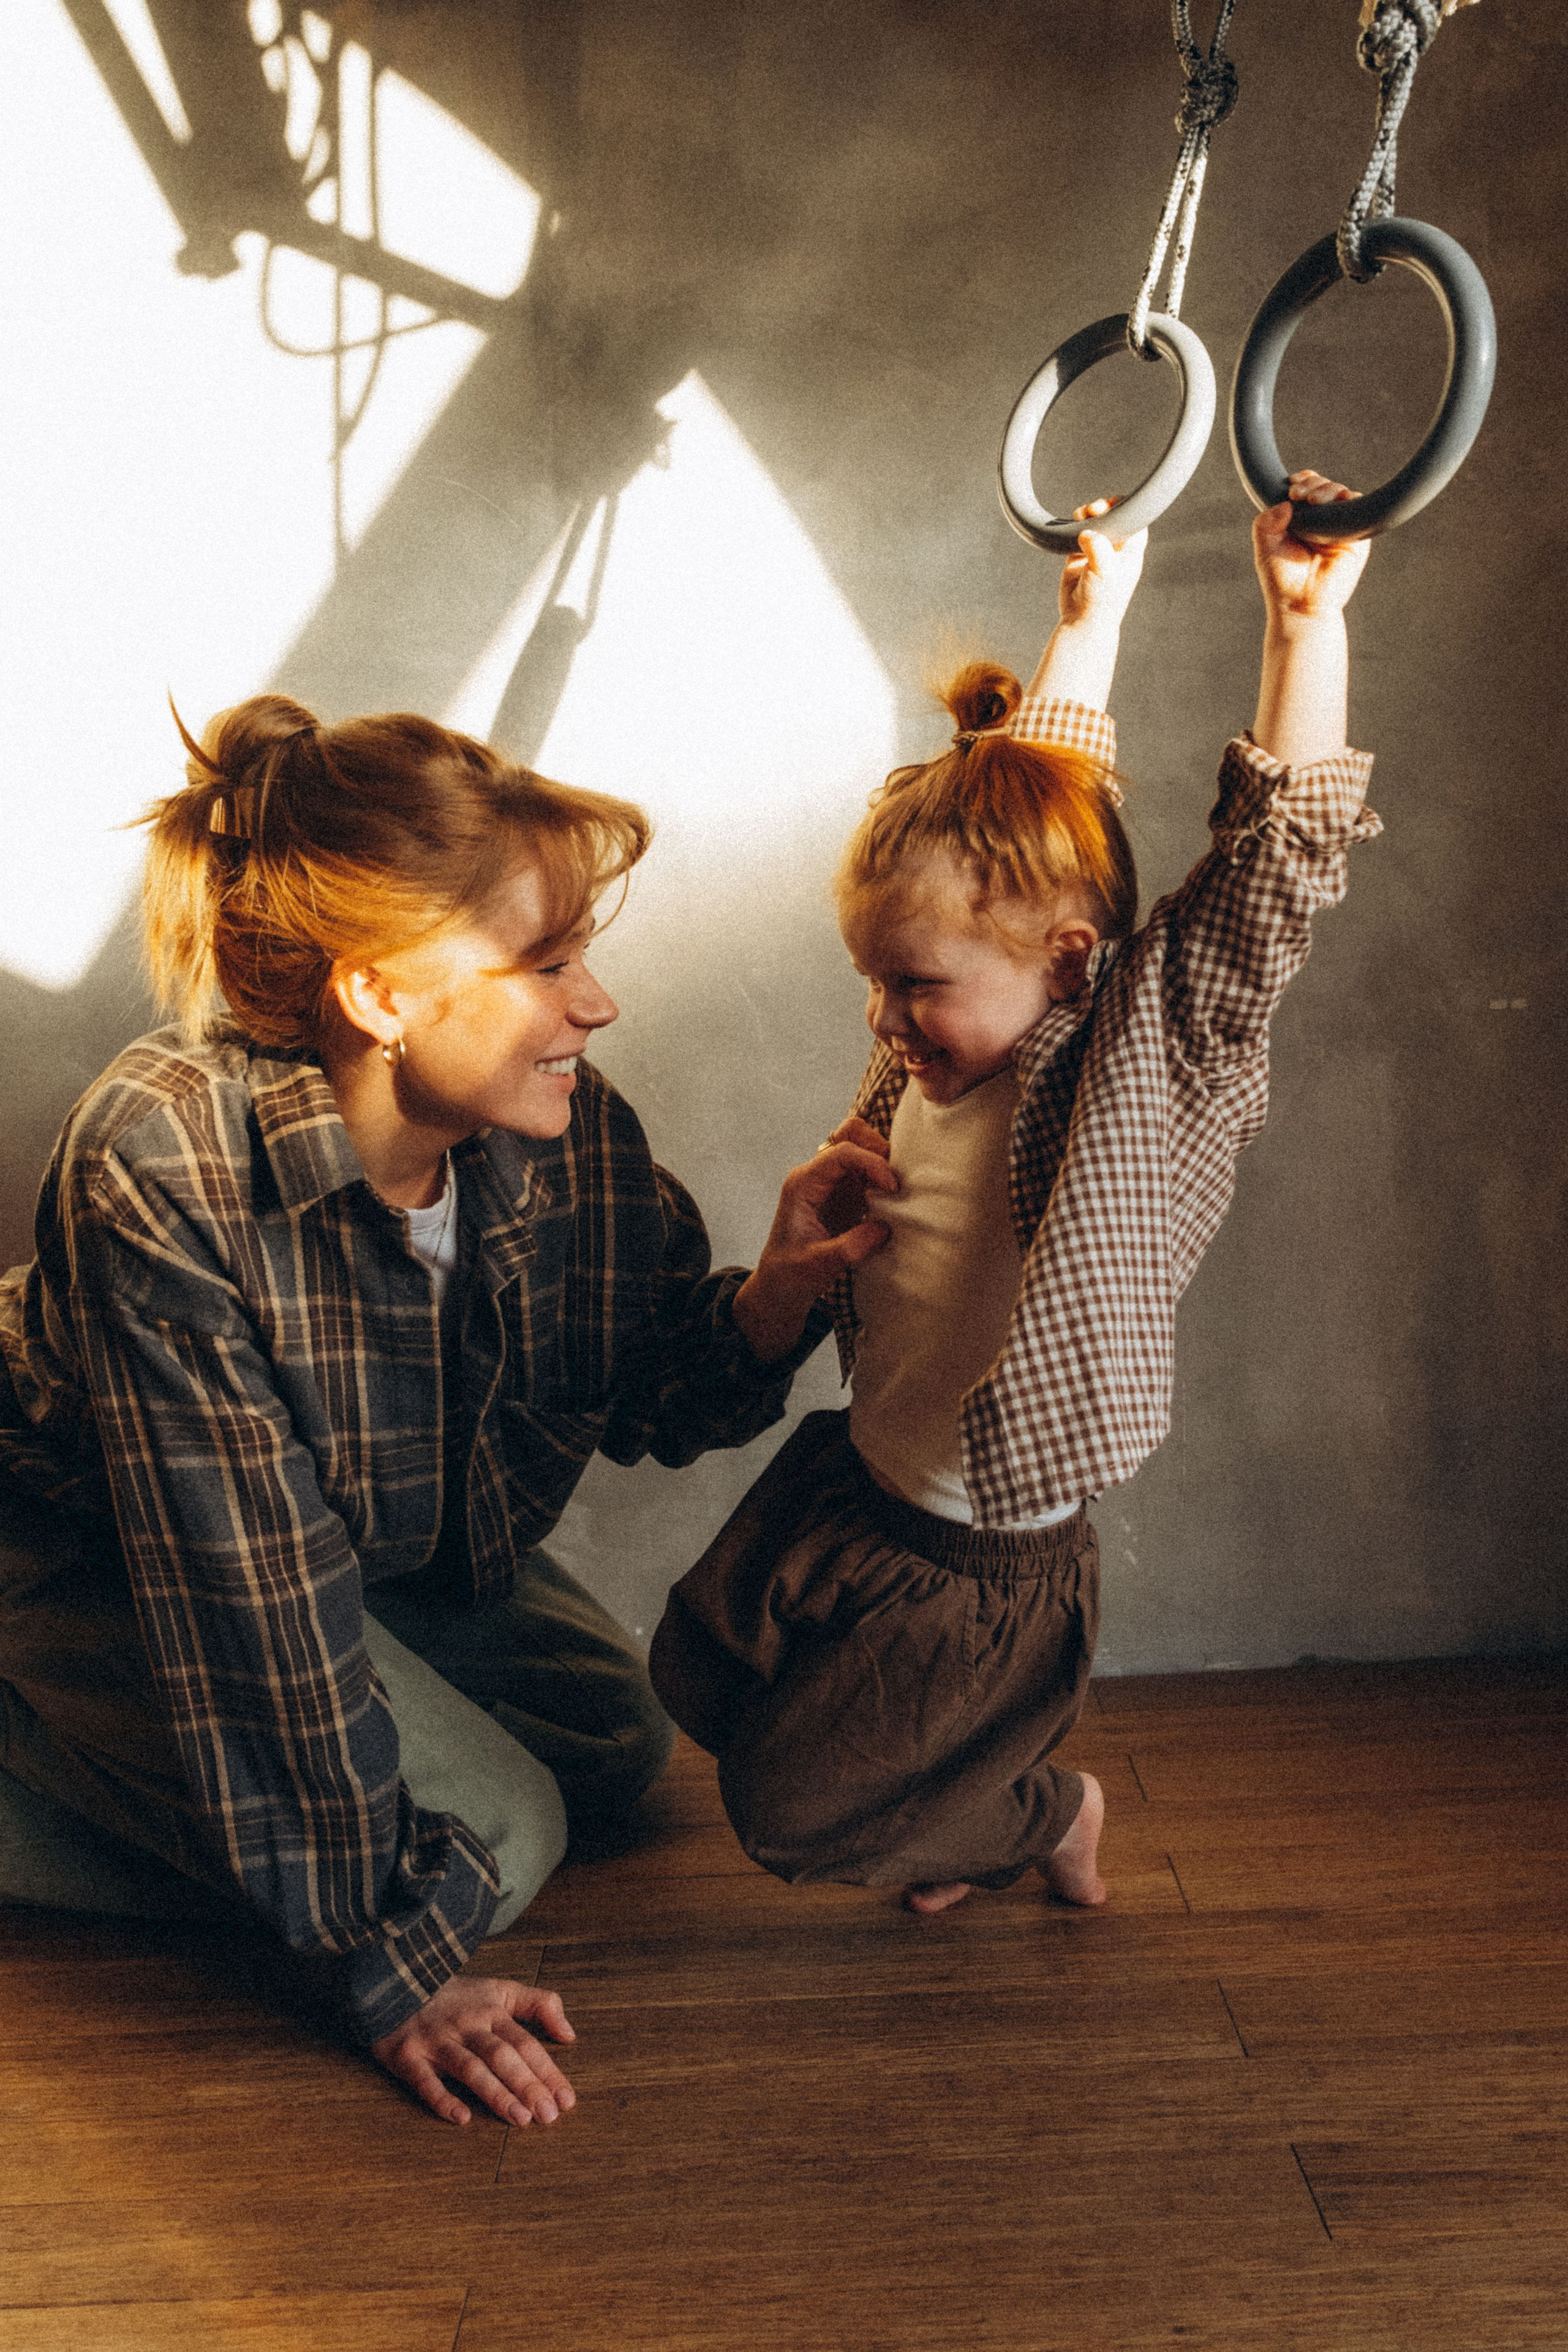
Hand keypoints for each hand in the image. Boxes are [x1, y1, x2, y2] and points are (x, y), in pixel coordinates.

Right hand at [371, 1974, 576, 2127]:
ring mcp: (436, 2040)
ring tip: (520, 2118)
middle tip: (549, 2116)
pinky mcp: (407, 2055)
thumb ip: (539, 2004)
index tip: (567, 2099)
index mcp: (491, 2010)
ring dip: (496, 2093)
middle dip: (527, 2085)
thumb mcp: (499, 1989)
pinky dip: (442, 2098)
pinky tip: (462, 2117)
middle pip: (502, 2056)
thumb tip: (570, 2035)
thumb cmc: (456, 1995)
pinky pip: (424, 2080)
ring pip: (470, 2068)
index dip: (547, 2070)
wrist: (396, 1981)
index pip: (525, 2043)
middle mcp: (467, 2025)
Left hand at [731, 1128, 897, 1362]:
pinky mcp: (845, 1194)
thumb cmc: (791, 1275)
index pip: (841, 1153)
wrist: (781, 1286)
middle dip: (878, 1150)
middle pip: (850, 1134)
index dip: (871, 1163)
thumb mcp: (818, 1266)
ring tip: (895, 1191)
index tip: (892, 1188)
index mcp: (803, 1184)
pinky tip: (891, 1200)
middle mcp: (816, 1175)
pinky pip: (867, 1169)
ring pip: (861, 1146)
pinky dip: (883, 1176)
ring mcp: (831, 1182)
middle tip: (895, 1183)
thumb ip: (849, 1247)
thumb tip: (883, 1228)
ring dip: (882, 1160)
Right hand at [1058, 497, 1147, 631]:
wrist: (1082, 622)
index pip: (1133, 522)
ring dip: (1086, 516)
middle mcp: (1115, 550)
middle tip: (1093, 510)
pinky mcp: (1078, 557)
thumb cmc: (1101, 601)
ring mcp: (1097, 553)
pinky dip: (1073, 528)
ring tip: (1079, 516)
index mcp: (1130, 553)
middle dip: (1102, 509)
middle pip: (1113, 519)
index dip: (1124, 509)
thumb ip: (1098, 546)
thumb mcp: (1105, 570)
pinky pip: (1077, 535)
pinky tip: (1069, 528)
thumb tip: (1085, 532)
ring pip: (1093, 524)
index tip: (1110, 506)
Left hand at [1253, 470, 1371, 622]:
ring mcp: (1339, 526)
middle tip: (1299, 495)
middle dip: (1313, 483)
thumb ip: (1265, 522)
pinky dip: (1349, 499)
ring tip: (1313, 501)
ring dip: (1327, 488)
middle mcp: (1321, 520)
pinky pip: (1358, 507)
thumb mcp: (1265, 547)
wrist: (1301, 604)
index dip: (1302, 481)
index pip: (1306, 488)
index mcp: (1301, 519)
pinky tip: (1335, 503)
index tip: (1292, 487)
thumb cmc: (1282, 580)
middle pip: (1323, 486)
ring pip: (1340, 492)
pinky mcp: (1356, 536)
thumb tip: (1285, 502)